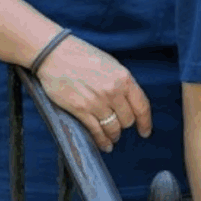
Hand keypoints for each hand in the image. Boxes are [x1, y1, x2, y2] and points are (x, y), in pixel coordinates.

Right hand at [36, 35, 151, 151]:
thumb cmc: (83, 56)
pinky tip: (104, 144)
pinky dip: (101, 141)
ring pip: (113, 128)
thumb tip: (128, 101)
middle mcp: (113, 92)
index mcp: (123, 78)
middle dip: (125, 125)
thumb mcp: (111, 65)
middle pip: (127, 119)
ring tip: (113, 138)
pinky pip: (96, 131)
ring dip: (114, 135)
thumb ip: (121, 82)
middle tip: (121, 127)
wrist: (55, 55)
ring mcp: (96, 102)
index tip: (145, 131)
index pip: (141, 106)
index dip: (145, 122)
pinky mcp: (80, 110)